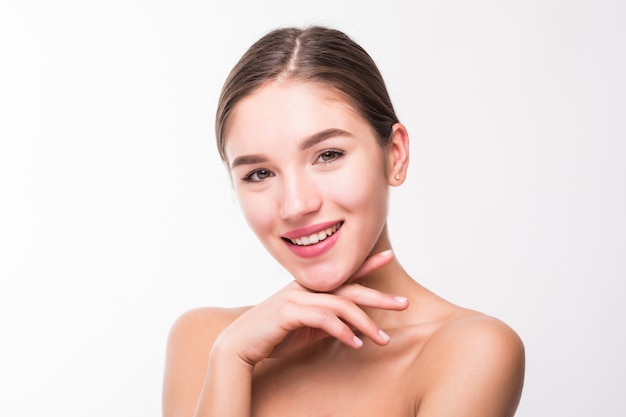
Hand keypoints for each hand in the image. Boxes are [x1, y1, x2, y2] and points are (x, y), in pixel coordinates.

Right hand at [212, 250, 408, 365]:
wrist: (240, 344)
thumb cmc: (273, 335)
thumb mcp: (305, 327)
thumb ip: (325, 320)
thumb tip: (350, 326)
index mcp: (309, 288)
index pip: (343, 274)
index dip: (366, 263)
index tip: (388, 256)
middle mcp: (305, 288)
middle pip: (349, 288)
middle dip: (378, 295)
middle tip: (403, 303)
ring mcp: (296, 298)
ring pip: (341, 305)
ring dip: (365, 324)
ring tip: (383, 339)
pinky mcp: (289, 312)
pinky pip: (324, 319)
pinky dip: (343, 332)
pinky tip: (355, 343)